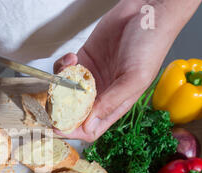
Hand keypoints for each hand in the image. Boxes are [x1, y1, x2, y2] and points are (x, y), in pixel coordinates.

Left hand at [53, 0, 201, 141]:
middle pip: (72, 113)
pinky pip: (64, 70)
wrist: (147, 11)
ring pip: (64, 92)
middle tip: (50, 103)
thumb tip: (89, 126)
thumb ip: (112, 102)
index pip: (90, 129)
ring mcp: (90, 78)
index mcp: (115, 105)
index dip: (73, 131)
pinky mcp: (83, 60)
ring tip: (68, 71)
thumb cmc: (151, 44)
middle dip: (59, 111)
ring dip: (58, 85)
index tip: (57, 128)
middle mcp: (101, 94)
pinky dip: (62, 66)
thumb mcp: (135, 78)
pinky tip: (72, 57)